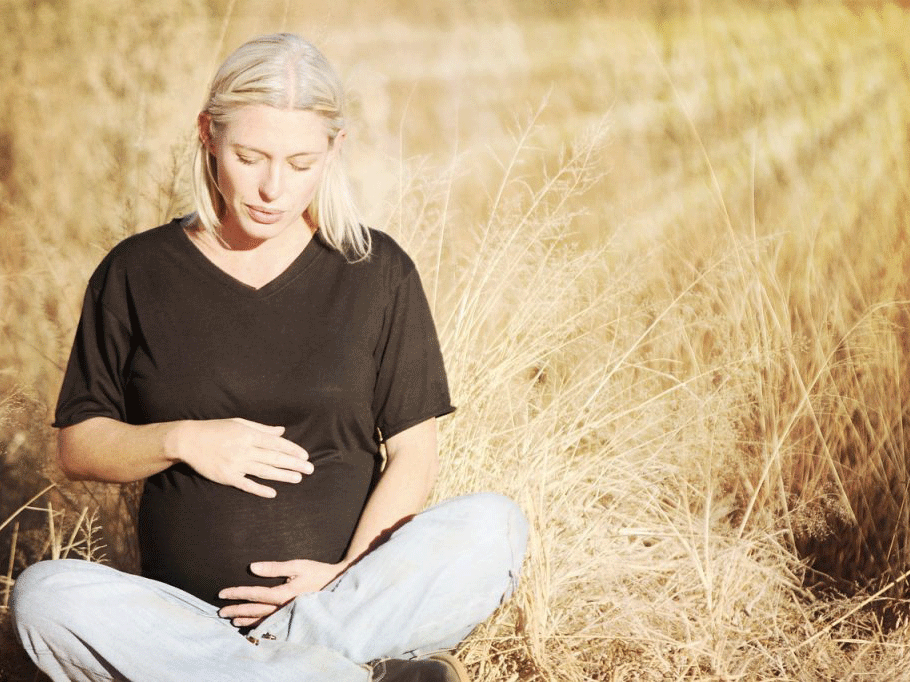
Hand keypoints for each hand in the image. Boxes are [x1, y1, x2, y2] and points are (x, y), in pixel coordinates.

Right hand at [171, 418, 312, 496]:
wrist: (188, 441)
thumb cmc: (215, 429)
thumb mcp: (239, 423)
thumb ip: (262, 429)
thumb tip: (282, 431)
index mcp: (248, 434)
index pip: (276, 443)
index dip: (292, 450)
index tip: (305, 456)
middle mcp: (244, 449)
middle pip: (274, 458)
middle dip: (294, 464)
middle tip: (310, 469)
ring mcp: (235, 464)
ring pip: (264, 471)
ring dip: (283, 476)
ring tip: (298, 479)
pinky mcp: (227, 477)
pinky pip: (246, 485)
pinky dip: (260, 489)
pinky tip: (273, 493)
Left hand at [218, 559, 348, 626]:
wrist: (338, 584)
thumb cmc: (318, 572)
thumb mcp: (297, 565)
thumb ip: (274, 567)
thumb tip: (252, 568)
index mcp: (282, 594)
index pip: (253, 594)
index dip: (236, 593)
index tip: (222, 593)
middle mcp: (283, 607)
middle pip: (254, 611)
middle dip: (236, 610)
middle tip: (220, 612)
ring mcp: (288, 615)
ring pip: (262, 620)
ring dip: (246, 620)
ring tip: (233, 620)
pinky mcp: (293, 617)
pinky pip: (272, 625)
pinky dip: (259, 626)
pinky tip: (253, 626)